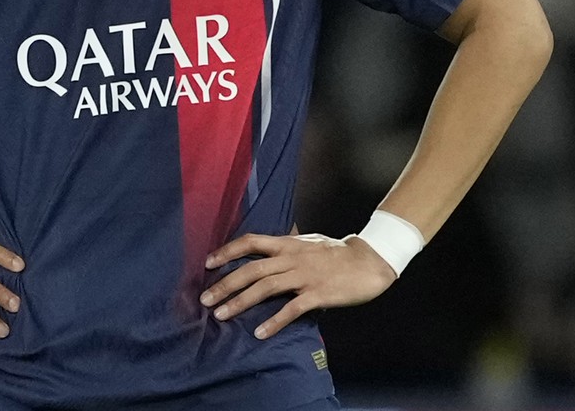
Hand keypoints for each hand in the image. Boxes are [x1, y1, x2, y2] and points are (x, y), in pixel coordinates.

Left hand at [201, 232, 396, 339]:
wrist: (369, 260)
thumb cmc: (337, 252)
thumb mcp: (307, 242)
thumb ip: (286, 247)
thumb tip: (267, 249)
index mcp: (287, 244)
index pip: (250, 241)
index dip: (227, 251)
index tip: (207, 263)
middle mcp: (291, 258)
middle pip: (251, 269)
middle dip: (225, 284)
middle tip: (205, 299)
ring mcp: (304, 275)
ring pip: (266, 287)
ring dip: (241, 302)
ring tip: (222, 315)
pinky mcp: (317, 293)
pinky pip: (292, 308)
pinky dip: (275, 320)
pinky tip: (260, 333)